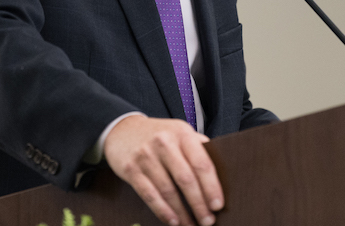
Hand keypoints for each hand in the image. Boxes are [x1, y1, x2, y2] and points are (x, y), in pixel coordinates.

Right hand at [103, 114, 222, 225]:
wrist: (122, 129)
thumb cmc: (158, 134)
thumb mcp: (179, 132)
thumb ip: (198, 146)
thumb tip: (221, 169)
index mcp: (182, 133)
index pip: (201, 162)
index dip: (211, 186)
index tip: (218, 205)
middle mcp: (164, 143)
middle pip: (186, 179)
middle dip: (199, 204)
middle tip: (208, 220)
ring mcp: (146, 156)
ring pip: (168, 190)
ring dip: (182, 212)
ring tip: (191, 225)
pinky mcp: (131, 169)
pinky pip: (149, 194)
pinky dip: (162, 211)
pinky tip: (173, 221)